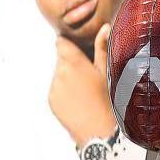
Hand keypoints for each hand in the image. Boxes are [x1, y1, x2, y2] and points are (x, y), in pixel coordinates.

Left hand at [48, 23, 116, 145]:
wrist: (99, 132)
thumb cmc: (108, 100)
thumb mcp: (108, 72)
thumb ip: (103, 48)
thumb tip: (104, 27)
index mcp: (72, 62)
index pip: (61, 42)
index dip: (69, 43)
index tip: (79, 47)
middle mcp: (59, 72)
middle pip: (61, 58)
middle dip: (72, 61)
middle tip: (89, 72)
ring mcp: (53, 87)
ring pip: (59, 74)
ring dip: (68, 77)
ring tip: (87, 89)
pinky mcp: (51, 100)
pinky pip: (56, 89)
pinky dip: (65, 91)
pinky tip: (80, 100)